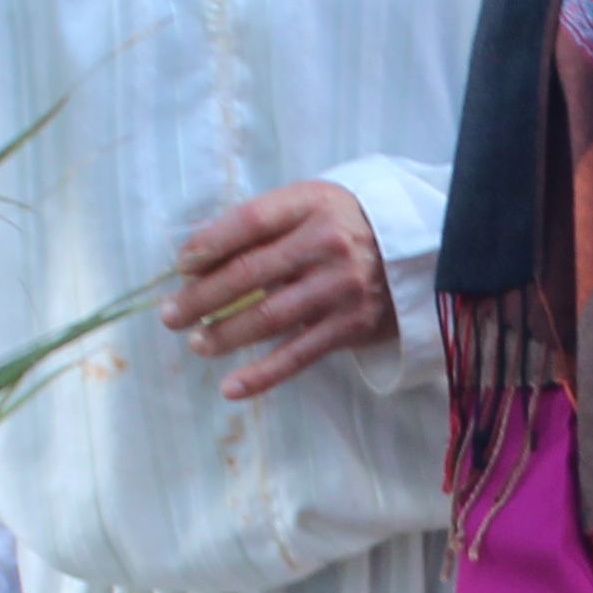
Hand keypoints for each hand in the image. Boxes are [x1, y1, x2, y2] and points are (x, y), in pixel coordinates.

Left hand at [163, 182, 396, 399]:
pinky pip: (297, 355)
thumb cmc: (349, 226)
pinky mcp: (351, 326)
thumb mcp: (314, 205)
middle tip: (170, 315)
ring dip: (224, 334)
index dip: (208, 244)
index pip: (249, 221)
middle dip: (201, 296)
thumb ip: (266, 223)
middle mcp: (327, 244)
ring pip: (267, 316)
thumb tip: (199, 258)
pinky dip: (262, 375)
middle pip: (249, 272)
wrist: (422, 252)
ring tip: (196, 343)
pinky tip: (232, 387)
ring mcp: (340, 287)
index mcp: (313, 205)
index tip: (181, 265)